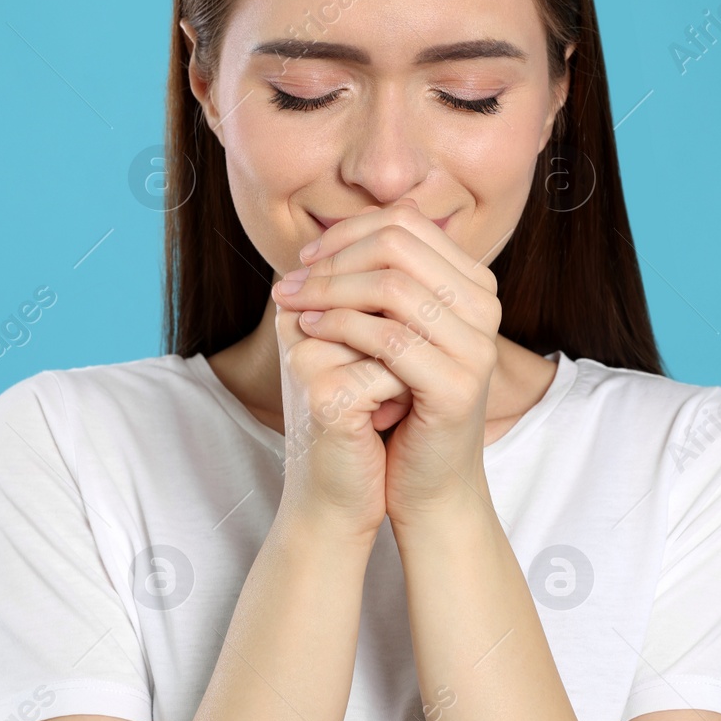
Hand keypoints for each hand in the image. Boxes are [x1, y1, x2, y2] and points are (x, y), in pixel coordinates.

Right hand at [269, 265, 398, 542]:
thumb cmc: (366, 422)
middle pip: (387, 283)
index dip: (420, 290)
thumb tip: (422, 224)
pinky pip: (393, 371)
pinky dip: (405, 396)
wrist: (343, 497)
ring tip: (396, 394)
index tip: (414, 339)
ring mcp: (307, 355)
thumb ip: (390, 295)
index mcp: (307, 301)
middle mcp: (298, 319)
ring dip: (413, 363)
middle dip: (418, 327)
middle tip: (407, 370)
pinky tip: (386, 420)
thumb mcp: (378, 350)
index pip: (378, 251)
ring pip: (395, 327)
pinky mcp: (323, 394)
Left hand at [272, 199, 501, 525]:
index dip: (348, 230)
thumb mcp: (394, 332)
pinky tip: (310, 331)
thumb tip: (334, 230)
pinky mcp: (458, 387)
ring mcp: (477, 347)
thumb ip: (380, 282)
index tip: (307, 255)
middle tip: (291, 279)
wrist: (428, 483)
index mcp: (474, 285)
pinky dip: (341, 327)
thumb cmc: (404, 404)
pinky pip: (390, 338)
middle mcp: (486, 308)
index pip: (407, 222)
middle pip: (398, 245)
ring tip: (292, 303)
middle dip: (333, 257)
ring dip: (329, 289)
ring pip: (392, 287)